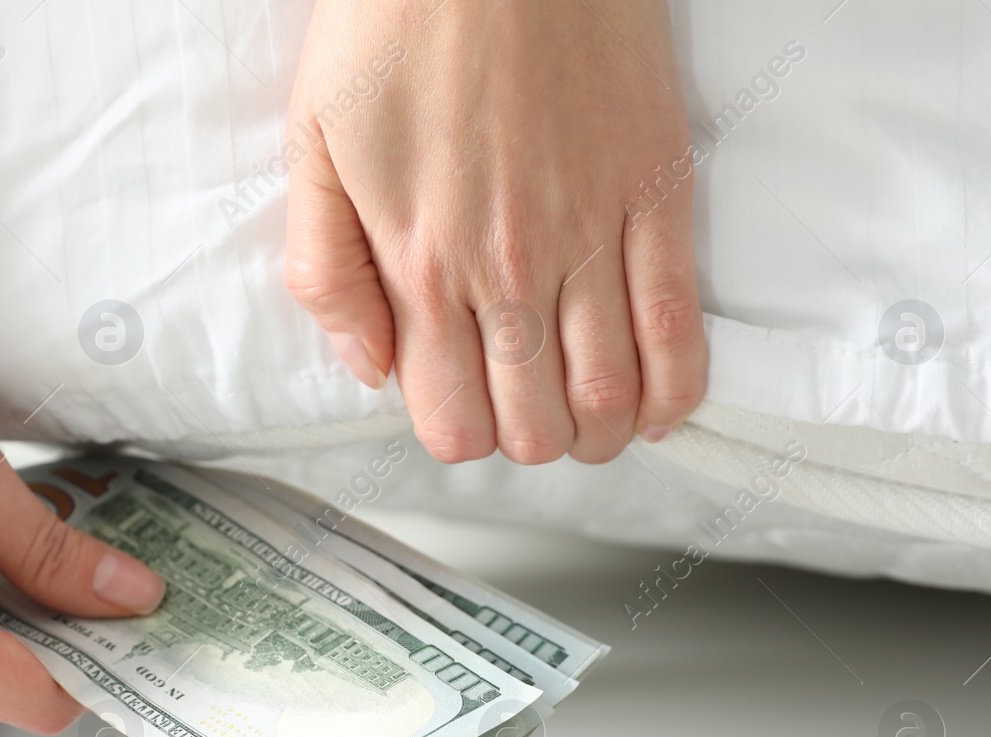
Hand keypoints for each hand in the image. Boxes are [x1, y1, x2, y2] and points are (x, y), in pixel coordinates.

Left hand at [284, 0, 707, 464]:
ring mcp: (592, 236)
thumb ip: (326, 273)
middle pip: (533, 427)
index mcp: (420, 266)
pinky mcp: (656, 193)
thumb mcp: (311, 145)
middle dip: (526, 441)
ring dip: (597, 431)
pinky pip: (678, 325)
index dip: (457, 434)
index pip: (453, 421)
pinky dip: (674, 389)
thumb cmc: (393, 25)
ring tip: (587, 421)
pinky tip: (659, 408)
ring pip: (609, 396)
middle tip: (524, 415)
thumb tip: (368, 369)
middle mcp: (510, 271)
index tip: (460, 409)